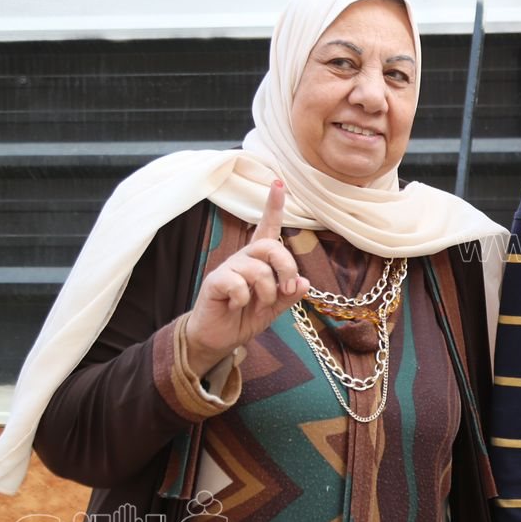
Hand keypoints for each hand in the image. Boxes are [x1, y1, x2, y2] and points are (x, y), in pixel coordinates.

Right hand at [183, 181, 307, 370]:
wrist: (218, 338)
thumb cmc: (245, 318)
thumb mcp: (274, 308)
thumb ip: (289, 295)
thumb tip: (305, 282)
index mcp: (259, 261)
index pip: (267, 228)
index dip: (273, 206)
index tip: (278, 183)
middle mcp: (244, 259)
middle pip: (270, 246)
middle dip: (286, 267)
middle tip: (288, 289)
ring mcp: (228, 269)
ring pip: (257, 268)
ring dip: (267, 292)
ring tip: (260, 305)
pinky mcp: (215, 282)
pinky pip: (236, 283)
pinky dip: (244, 298)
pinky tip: (237, 305)